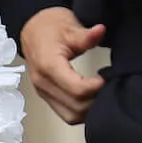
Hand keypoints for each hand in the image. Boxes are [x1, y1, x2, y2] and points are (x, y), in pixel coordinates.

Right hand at [20, 6, 106, 123]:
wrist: (33, 29)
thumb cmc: (49, 27)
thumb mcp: (69, 26)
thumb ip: (86, 35)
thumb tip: (100, 31)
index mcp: (48, 66)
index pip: (76, 89)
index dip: (96, 87)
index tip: (106, 77)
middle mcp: (43, 83)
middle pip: (75, 106)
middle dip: (95, 100)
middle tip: (108, 87)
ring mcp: (43, 92)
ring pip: (71, 116)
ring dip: (89, 110)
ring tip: (101, 95)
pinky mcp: (46, 96)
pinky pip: (66, 114)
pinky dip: (81, 111)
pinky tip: (91, 100)